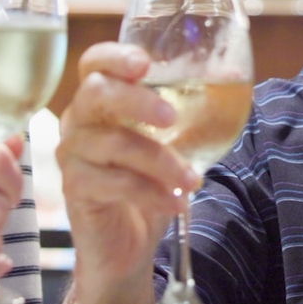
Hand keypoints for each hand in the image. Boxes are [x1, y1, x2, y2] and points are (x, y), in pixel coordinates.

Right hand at [55, 42, 198, 303]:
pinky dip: (150, 193)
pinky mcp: (75, 189)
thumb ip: (194, 111)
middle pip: (96, 93)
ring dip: (160, 161)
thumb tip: (231, 71)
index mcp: (100, 100)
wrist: (126, 247)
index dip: (115, 56)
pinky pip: (113, 182)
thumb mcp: (176, 144)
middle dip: (137, 101)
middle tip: (171, 118)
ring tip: (192, 181)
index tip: (145, 64)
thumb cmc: (149, 185)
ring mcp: (72, 155)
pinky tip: (176, 204)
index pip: (95, 63)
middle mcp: (78, 121)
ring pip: (112, 143)